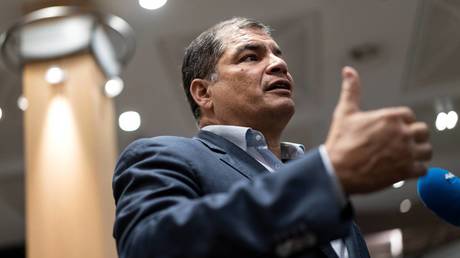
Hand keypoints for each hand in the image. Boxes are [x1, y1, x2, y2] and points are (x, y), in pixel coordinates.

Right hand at [325, 66, 431, 193]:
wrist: (336, 170)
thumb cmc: (340, 143)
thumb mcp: (344, 113)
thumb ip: (351, 90)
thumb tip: (348, 72)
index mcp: (390, 117)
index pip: (409, 115)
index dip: (402, 123)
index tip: (393, 130)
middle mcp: (401, 133)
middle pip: (423, 131)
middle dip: (413, 137)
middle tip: (401, 143)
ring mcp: (406, 152)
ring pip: (426, 151)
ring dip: (418, 154)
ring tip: (404, 157)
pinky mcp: (406, 171)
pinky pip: (423, 169)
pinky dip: (415, 170)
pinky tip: (404, 169)